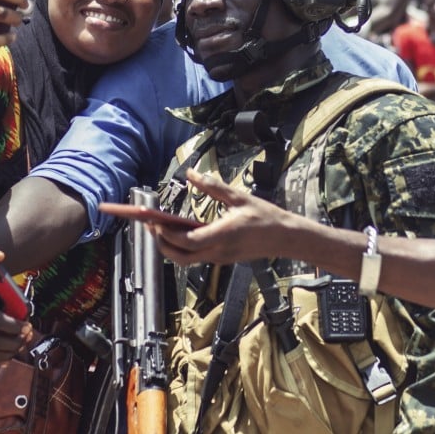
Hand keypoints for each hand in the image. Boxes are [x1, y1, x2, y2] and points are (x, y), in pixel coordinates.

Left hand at [149, 170, 299, 265]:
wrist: (285, 238)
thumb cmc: (265, 216)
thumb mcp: (239, 197)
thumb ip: (213, 186)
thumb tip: (191, 174)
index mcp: (223, 235)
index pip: (187, 241)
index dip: (167, 234)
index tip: (154, 221)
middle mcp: (219, 251)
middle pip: (180, 256)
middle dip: (160, 243)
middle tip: (149, 225)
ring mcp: (220, 258)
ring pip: (186, 259)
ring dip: (169, 246)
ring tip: (159, 227)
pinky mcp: (222, 259)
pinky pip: (195, 257)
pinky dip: (182, 247)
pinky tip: (178, 231)